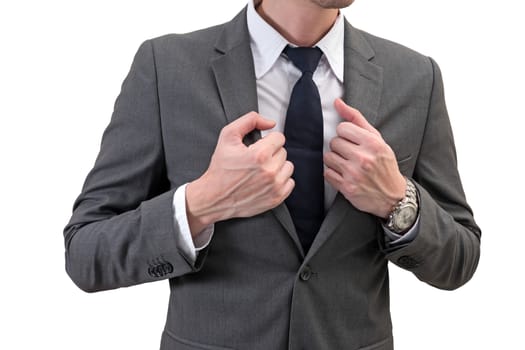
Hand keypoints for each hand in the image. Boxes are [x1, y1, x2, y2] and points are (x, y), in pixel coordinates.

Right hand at [186, 112, 294, 234]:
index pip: (279, 138)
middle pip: (283, 152)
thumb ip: (250, 120)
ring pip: (288, 167)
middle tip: (255, 161)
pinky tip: (266, 181)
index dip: (267, 140)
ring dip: (277, 166)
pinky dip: (280, 181)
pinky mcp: (276, 198)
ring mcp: (275, 186)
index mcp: (260, 155)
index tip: (257, 147)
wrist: (214, 198)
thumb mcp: (228, 136)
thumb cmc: (220, 168)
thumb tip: (271, 123)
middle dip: (270, 153)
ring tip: (261, 171)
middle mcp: (270, 171)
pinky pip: (290, 183)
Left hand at [323, 99, 405, 217]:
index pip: (342, 128)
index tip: (353, 141)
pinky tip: (344, 175)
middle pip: (334, 142)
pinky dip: (333, 174)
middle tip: (351, 154)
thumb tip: (337, 102)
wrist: (392, 196)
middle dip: (340, 147)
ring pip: (328, 157)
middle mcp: (363, 158)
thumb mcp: (377, 139)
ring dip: (334, 160)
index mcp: (372, 143)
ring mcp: (354, 174)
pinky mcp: (347, 187)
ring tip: (346, 164)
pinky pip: (327, 173)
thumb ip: (356, 118)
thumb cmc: (383, 164)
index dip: (346, 134)